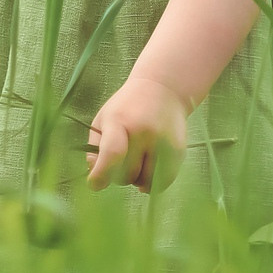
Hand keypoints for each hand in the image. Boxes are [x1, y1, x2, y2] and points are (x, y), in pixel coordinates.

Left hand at [85, 73, 190, 193]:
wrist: (162, 89)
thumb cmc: (126, 107)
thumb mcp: (104, 119)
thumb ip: (95, 148)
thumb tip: (96, 179)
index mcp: (119, 121)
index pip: (112, 154)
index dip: (101, 175)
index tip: (95, 184)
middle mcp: (143, 131)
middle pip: (127, 173)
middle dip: (118, 176)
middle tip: (119, 164)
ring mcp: (163, 141)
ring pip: (145, 181)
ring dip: (136, 180)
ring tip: (135, 164)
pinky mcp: (177, 150)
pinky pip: (163, 181)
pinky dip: (153, 183)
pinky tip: (148, 172)